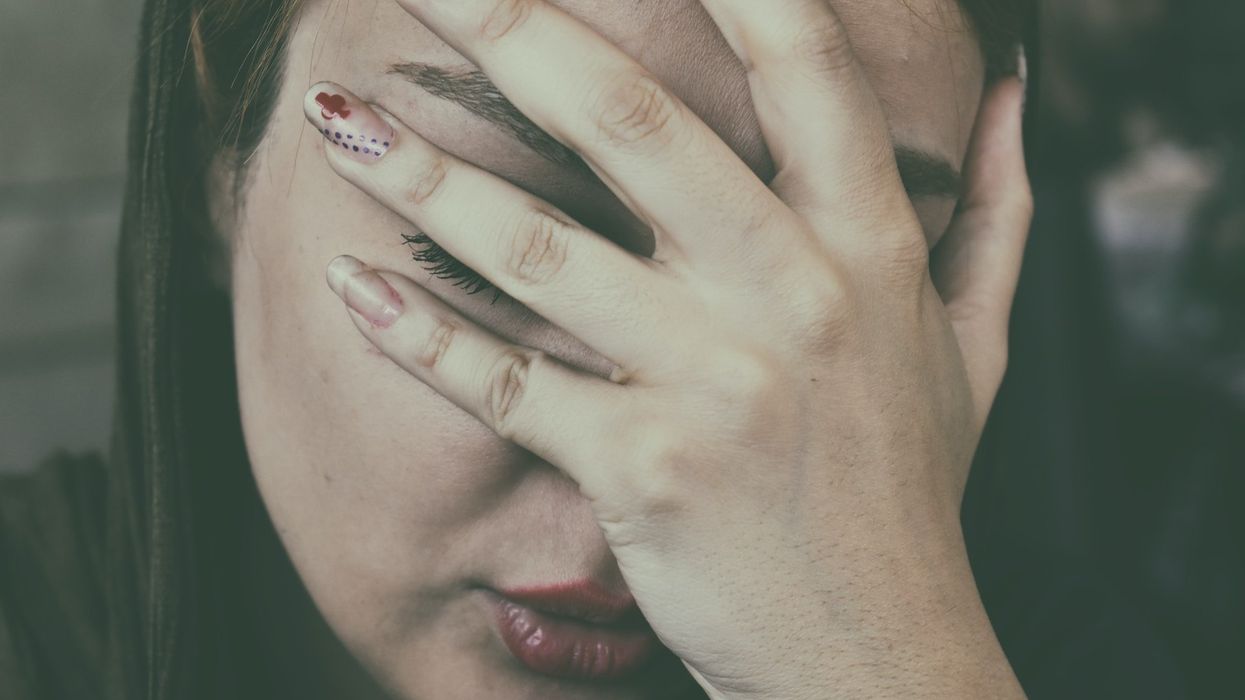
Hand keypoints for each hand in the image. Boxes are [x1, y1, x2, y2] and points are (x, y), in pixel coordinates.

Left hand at [306, 0, 1031, 696]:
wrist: (882, 656)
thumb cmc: (910, 491)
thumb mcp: (976, 346)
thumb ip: (999, 211)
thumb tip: (1016, 93)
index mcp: (871, 248)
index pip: (804, 68)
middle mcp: (792, 296)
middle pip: (636, 126)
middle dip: (521, 33)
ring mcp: (713, 384)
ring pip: (540, 251)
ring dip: (422, 177)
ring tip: (337, 118)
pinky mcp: (641, 470)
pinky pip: (510, 387)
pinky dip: (422, 336)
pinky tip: (349, 285)